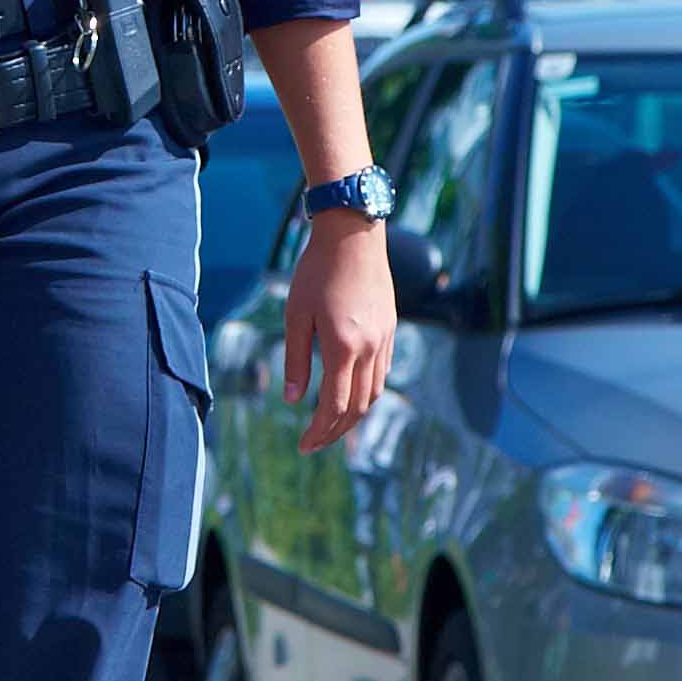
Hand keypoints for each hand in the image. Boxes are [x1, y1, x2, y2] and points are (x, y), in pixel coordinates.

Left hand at [279, 210, 397, 453]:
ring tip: (330, 425)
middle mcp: (369, 348)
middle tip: (313, 444)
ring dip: (353, 415)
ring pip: (374, 393)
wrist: (353, 235)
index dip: (319, 431)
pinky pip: (381, 372)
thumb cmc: (316, 272)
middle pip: (357, 407)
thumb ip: (295, 360)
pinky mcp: (389, 329)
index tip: (303, 446)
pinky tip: (349, 393)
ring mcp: (384, 339)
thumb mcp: (296, 316)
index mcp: (343, 346)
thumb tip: (291, 400)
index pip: (334, 405)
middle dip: (335, 432)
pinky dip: (366, 392)